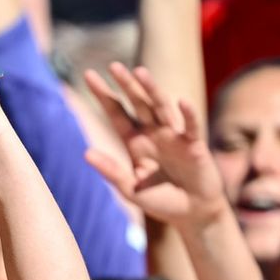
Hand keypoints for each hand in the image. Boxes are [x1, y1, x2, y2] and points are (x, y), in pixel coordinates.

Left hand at [82, 62, 228, 226]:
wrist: (192, 214)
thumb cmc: (161, 200)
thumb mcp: (130, 188)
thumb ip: (110, 171)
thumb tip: (85, 152)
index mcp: (135, 142)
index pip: (116, 113)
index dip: (104, 95)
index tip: (88, 75)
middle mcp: (154, 134)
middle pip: (138, 104)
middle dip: (126, 85)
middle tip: (113, 66)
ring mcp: (174, 137)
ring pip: (162, 108)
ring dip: (152, 90)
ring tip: (140, 72)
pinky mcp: (194, 146)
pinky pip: (191, 127)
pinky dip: (188, 114)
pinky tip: (181, 101)